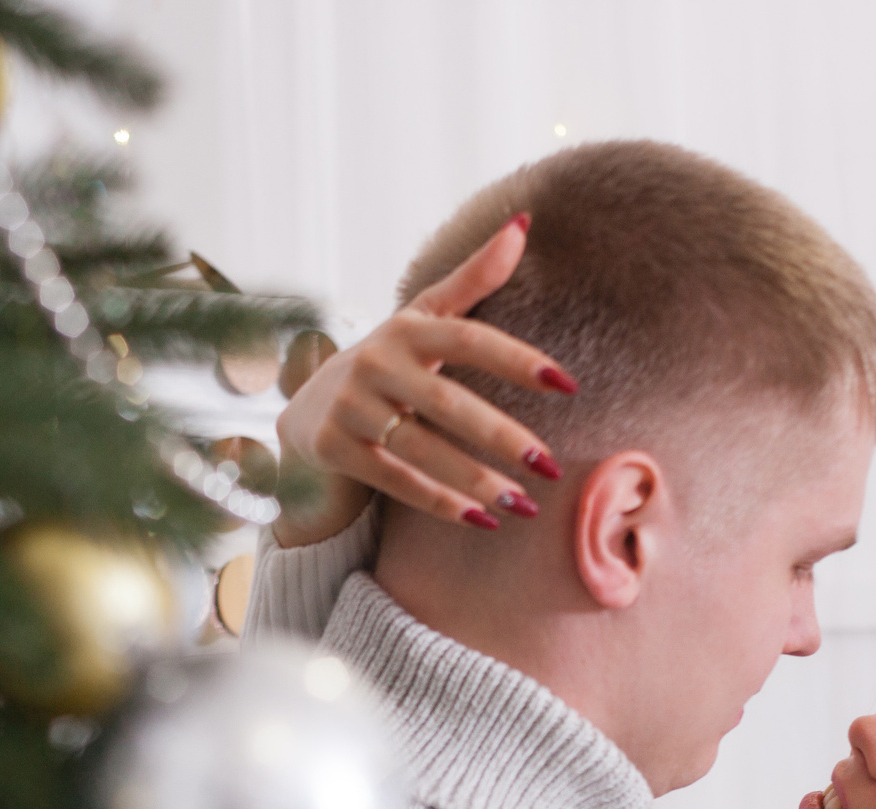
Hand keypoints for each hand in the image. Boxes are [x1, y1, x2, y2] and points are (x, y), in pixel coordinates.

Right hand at [272, 213, 576, 547]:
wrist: (309, 409)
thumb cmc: (387, 362)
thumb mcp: (424, 317)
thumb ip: (474, 278)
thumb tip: (523, 222)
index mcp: (406, 328)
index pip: (468, 338)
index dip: (517, 360)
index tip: (567, 384)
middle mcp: (375, 364)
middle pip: (448, 403)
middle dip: (502, 436)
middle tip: (550, 464)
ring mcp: (350, 408)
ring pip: (423, 449)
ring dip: (476, 480)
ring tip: (525, 505)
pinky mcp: (335, 450)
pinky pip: (395, 480)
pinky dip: (439, 503)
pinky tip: (482, 520)